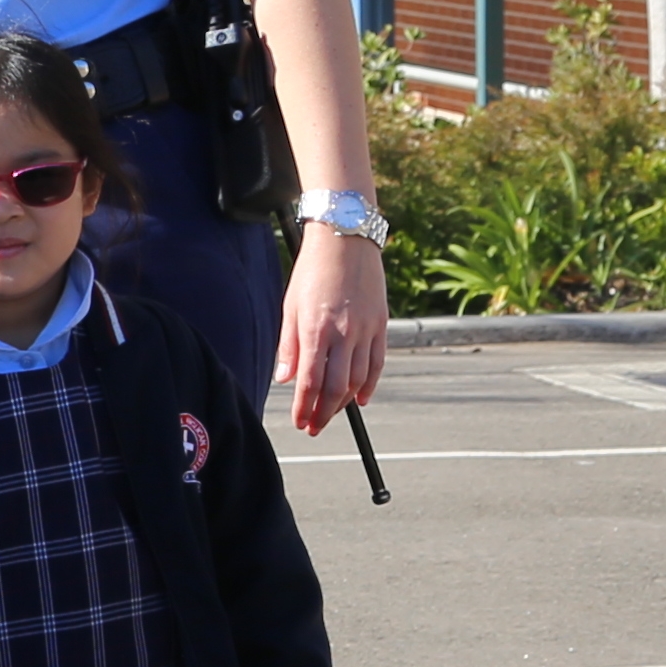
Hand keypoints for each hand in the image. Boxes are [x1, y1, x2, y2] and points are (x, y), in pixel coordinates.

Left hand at [280, 219, 388, 436]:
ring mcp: (366, 330)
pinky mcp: (381, 324)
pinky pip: (377, 363)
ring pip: (358, 379)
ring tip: (331, 414)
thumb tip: (284, 379)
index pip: (309, 381)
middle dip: (324, 412)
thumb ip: (288, 345)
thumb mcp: (290, 305)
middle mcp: (344, 333)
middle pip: (336, 387)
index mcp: (316, 330)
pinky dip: (369, 384)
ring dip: (344, 403)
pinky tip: (360, 398)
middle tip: (314, 427)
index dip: (304, 407)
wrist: (346, 239)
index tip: (299, 423)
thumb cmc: (312, 271)